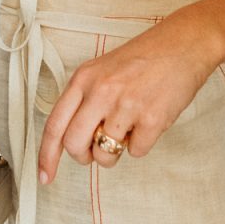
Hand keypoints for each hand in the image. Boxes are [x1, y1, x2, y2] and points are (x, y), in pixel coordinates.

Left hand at [37, 17, 216, 183]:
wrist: (180, 47)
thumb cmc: (140, 60)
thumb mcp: (100, 70)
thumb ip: (83, 100)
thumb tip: (70, 138)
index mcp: (82, 79)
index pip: (55, 124)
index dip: (46, 155)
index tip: (44, 176)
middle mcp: (100, 92)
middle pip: (75, 145)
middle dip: (83, 156)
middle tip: (95, 149)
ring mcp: (126, 106)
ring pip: (105, 155)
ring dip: (115, 151)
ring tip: (126, 127)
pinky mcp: (152, 120)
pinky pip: (136, 152)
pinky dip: (140, 144)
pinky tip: (147, 120)